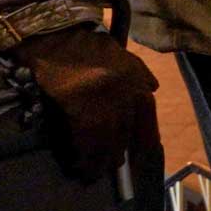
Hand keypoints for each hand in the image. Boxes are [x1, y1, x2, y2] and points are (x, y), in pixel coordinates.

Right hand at [13, 26, 159, 181]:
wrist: (58, 38)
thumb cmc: (90, 47)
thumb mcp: (124, 57)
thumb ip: (141, 74)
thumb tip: (152, 91)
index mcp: (138, 83)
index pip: (147, 121)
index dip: (143, 142)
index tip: (139, 155)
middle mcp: (127, 95)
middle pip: (127, 135)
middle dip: (120, 154)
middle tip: (112, 166)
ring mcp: (106, 103)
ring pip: (108, 142)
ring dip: (101, 161)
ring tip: (94, 172)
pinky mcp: (82, 109)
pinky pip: (86, 141)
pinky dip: (84, 155)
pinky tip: (80, 164)